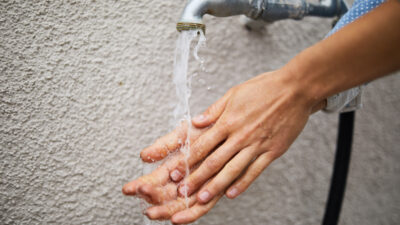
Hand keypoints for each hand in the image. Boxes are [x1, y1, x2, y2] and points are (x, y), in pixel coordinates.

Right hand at [123, 123, 224, 223]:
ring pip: (180, 204)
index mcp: (176, 165)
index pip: (155, 180)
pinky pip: (202, 208)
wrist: (233, 125)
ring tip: (152, 212)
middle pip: (165, 195)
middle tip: (141, 197)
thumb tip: (144, 156)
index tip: (130, 188)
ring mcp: (200, 186)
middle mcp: (186, 179)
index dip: (142, 185)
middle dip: (151, 198)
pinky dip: (189, 215)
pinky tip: (176, 219)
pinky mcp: (216, 191)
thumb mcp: (185, 134)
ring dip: (165, 210)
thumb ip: (166, 145)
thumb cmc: (209, 129)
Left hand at [149, 69, 324, 204]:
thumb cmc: (264, 88)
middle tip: (183, 191)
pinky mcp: (272, 152)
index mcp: (228, 121)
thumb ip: (214, 111)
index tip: (176, 171)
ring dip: (216, 185)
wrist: (295, 90)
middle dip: (196, 178)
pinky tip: (231, 194)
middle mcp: (240, 136)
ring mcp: (256, 145)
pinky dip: (242, 183)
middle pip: (214, 161)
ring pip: (232, 170)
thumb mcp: (234, 94)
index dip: (187, 160)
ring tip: (203, 198)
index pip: (202, 145)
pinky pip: (254, 171)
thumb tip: (195, 122)